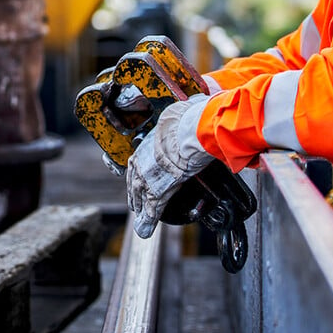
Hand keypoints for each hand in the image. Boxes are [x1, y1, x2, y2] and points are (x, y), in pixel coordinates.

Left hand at [126, 93, 213, 237]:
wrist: (193, 129)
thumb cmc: (190, 116)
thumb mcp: (182, 112)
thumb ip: (185, 115)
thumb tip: (198, 101)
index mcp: (147, 140)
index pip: (137, 159)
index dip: (138, 170)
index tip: (138, 176)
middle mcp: (142, 159)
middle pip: (134, 179)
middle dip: (135, 192)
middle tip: (136, 203)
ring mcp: (147, 176)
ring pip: (139, 196)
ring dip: (140, 208)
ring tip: (141, 220)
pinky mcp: (158, 191)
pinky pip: (151, 210)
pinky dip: (148, 221)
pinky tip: (146, 230)